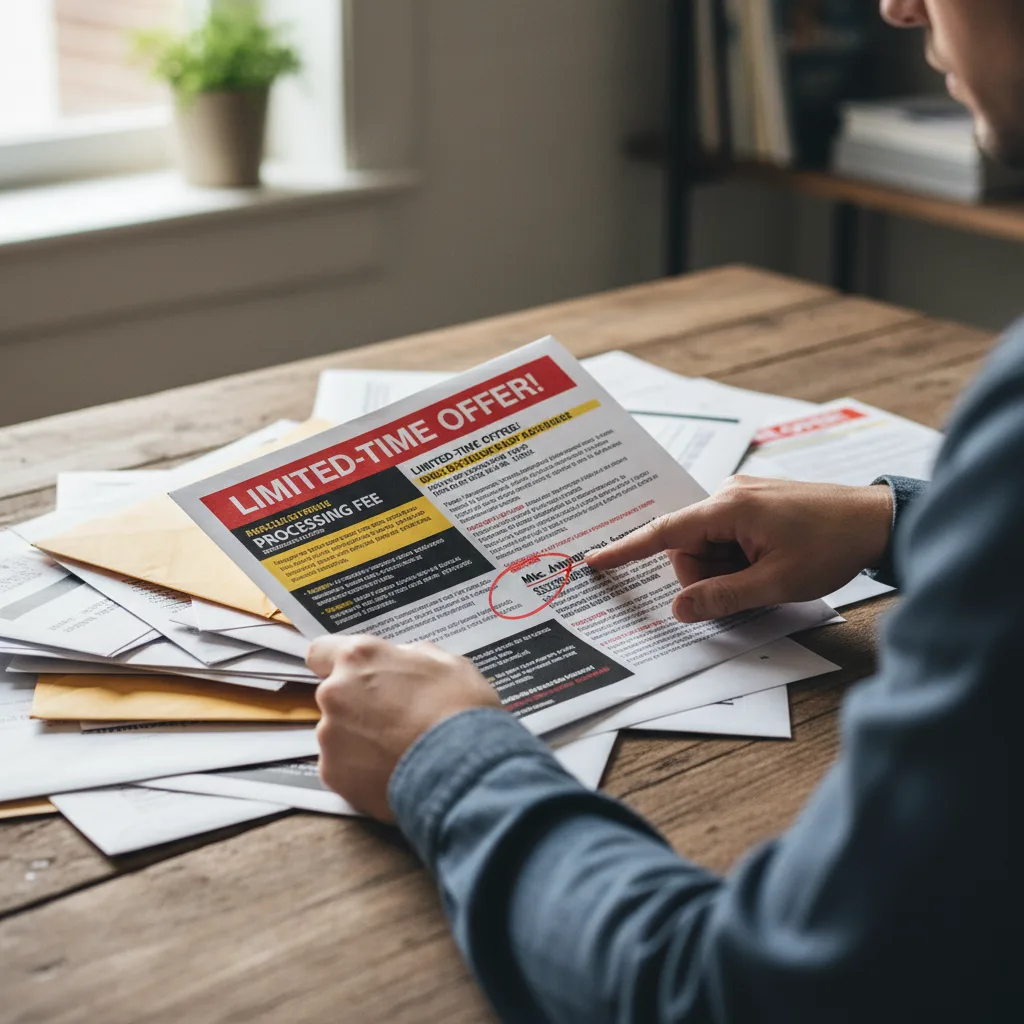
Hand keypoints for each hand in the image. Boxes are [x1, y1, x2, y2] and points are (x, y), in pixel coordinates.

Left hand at [308, 635, 499, 821]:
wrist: (462, 769)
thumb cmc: (460, 710)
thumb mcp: (447, 663)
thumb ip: (411, 656)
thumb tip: (401, 662)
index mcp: (360, 658)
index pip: (321, 652)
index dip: (336, 663)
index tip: (355, 675)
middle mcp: (335, 692)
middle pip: (335, 695)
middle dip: (358, 704)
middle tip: (395, 718)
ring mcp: (330, 736)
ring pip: (338, 733)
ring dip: (361, 738)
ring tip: (398, 750)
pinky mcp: (333, 774)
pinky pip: (343, 766)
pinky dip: (362, 769)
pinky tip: (392, 771)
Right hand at [585, 476, 892, 621]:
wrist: (878, 520)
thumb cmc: (832, 547)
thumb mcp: (775, 583)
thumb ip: (722, 597)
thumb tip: (678, 609)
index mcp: (728, 508)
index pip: (664, 532)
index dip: (627, 549)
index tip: (596, 559)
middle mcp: (728, 494)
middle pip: (688, 548)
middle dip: (709, 575)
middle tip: (752, 585)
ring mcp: (743, 496)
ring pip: (708, 546)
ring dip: (728, 568)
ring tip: (770, 570)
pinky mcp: (756, 503)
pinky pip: (727, 537)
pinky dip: (739, 557)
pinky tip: (769, 561)